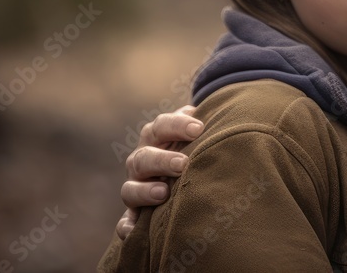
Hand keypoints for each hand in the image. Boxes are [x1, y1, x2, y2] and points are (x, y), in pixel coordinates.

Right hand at [114, 104, 203, 239]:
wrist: (184, 167)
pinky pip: (126, 221)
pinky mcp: (135, 212)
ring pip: (130, 188)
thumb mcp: (198, 132)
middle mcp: (142, 159)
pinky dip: (127, 226)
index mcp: (156, 136)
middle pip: (144, 157)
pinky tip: (132, 231)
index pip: (161, 126)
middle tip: (183, 164)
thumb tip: (220, 114)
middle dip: (162, 160)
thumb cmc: (196, 145)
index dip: (177, 125)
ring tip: (163, 193)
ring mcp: (137, 186)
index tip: (199, 129)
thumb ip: (206, 122)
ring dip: (144, 191)